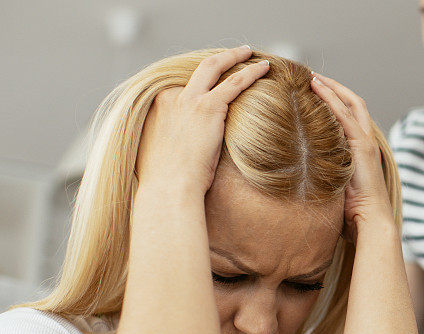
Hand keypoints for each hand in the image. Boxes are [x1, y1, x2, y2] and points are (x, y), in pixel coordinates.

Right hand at [135, 46, 269, 196]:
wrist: (169, 188)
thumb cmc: (167, 183)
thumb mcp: (162, 155)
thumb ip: (170, 142)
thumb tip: (179, 148)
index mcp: (159, 106)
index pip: (187, 86)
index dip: (206, 83)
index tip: (220, 83)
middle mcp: (171, 97)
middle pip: (199, 69)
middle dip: (220, 59)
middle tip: (237, 54)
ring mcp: (189, 100)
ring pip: (216, 67)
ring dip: (236, 57)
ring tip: (252, 54)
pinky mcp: (207, 107)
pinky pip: (234, 83)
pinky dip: (251, 73)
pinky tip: (264, 68)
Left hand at [310, 73, 392, 241]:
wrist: (369, 220)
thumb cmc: (351, 211)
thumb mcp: (334, 184)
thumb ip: (324, 172)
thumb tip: (301, 171)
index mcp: (361, 149)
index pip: (349, 116)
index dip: (333, 101)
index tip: (314, 91)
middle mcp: (367, 141)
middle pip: (353, 102)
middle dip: (333, 87)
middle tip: (311, 76)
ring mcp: (366, 141)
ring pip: (349, 103)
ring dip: (330, 86)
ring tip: (310, 75)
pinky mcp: (362, 145)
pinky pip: (344, 114)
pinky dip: (330, 97)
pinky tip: (315, 86)